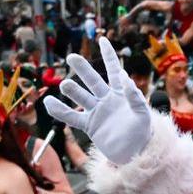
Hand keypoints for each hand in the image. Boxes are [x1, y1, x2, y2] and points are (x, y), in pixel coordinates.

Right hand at [45, 40, 151, 165]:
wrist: (134, 153)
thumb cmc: (142, 132)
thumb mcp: (143, 114)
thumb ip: (135, 97)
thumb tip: (125, 77)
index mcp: (121, 93)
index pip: (114, 69)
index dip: (108, 55)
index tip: (102, 40)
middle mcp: (106, 99)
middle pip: (92, 80)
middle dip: (83, 68)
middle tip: (72, 57)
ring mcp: (97, 111)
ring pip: (81, 96)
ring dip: (72, 90)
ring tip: (65, 85)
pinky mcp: (89, 125)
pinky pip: (72, 116)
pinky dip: (60, 110)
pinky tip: (49, 103)